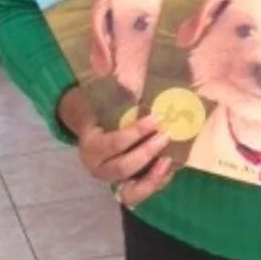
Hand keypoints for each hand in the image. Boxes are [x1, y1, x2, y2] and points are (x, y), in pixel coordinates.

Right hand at [60, 88, 177, 208]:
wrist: (92, 133)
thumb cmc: (101, 113)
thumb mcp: (100, 102)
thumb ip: (111, 91)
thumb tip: (120, 66)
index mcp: (90, 146)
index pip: (114, 144)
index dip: (136, 133)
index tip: (156, 118)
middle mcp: (98, 169)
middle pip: (123, 168)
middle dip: (147, 152)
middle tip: (166, 134)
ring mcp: (111, 182)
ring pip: (131, 192)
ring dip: (152, 177)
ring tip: (169, 160)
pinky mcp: (125, 187)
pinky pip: (141, 193)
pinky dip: (157, 183)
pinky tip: (171, 168)